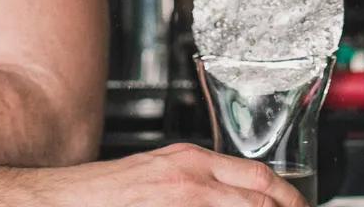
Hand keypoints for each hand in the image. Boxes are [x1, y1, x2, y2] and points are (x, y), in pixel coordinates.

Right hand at [36, 143, 306, 205]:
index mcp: (191, 161)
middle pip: (261, 196)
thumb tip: (232, 195)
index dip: (289, 197)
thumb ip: (196, 180)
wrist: (63, 201)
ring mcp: (181, 200)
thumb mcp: (159, 174)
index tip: (300, 206)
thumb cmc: (105, 193)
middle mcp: (191, 178)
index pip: (259, 176)